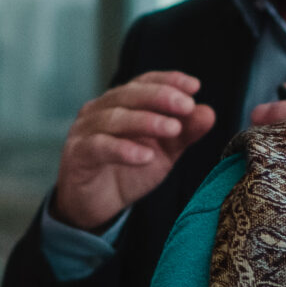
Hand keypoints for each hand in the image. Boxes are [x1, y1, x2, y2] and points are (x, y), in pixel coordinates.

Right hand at [51, 72, 217, 231]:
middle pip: (128, 95)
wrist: (94, 206)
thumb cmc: (127, 172)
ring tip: (173, 129)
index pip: (144, 82)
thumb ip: (184, 133)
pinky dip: (123, 150)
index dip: (168, 80)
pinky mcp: (77, 155)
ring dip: (146, 122)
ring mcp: (85, 131)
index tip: (194, 86)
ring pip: (114, 118)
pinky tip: (146, 156)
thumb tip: (208, 112)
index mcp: (121, 103)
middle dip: (160, 97)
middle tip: (187, 105)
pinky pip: (99, 147)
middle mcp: (100, 110)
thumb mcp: (164, 152)